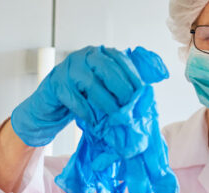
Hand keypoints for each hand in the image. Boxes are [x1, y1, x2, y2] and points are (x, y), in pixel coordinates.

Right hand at [10, 45, 167, 147]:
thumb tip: (158, 77)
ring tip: (117, 117)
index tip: (144, 94)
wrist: (50, 105)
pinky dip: (86, 112)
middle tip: (132, 107)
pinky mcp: (55, 86)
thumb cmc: (81, 96)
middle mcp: (84, 57)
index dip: (133, 76)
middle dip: (123, 89)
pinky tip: (94, 122)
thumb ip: (125, 82)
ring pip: (91, 84)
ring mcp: (68, 70)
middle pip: (107, 69)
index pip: (121, 60)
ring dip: (107, 103)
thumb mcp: (104, 87)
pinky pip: (74, 99)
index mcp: (99, 54)